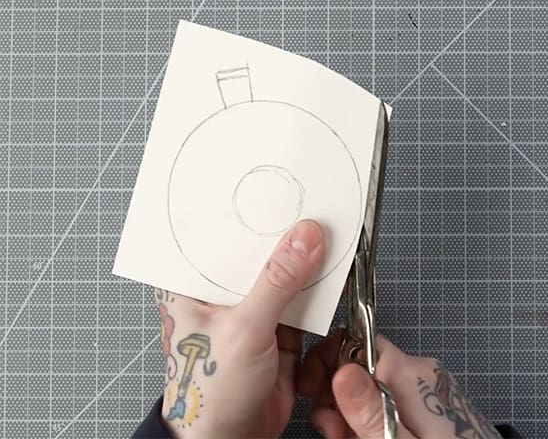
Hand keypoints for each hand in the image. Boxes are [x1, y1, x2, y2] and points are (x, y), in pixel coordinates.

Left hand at [155, 220, 324, 437]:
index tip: (270, 185)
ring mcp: (248, 309)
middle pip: (253, 251)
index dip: (243, 210)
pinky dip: (315, 288)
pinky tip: (327, 267)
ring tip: (323, 228)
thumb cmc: (210, 391)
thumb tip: (305, 238)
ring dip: (302, 260)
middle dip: (280, 233)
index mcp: (191, 285)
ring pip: (279, 274)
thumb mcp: (244, 329)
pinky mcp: (274, 328)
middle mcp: (218, 293)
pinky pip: (298, 299)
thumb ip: (278, 282)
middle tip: (305, 201)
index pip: (216, 235)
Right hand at [298, 333, 501, 438]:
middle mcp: (420, 373)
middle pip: (361, 365)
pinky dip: (371, 416)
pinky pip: (388, 399)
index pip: (359, 341)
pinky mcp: (428, 404)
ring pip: (372, 385)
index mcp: (413, 375)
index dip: (330, 363)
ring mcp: (425, 388)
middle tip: (331, 430)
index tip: (315, 392)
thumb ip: (372, 411)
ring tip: (345, 438)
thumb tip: (342, 371)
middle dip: (337, 395)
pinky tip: (364, 435)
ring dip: (350, 411)